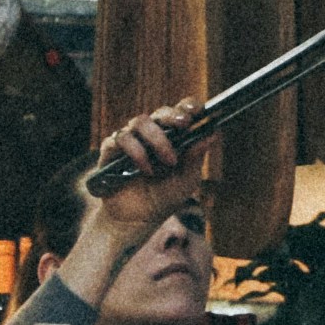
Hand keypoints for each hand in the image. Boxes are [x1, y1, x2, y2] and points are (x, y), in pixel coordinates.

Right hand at [57, 99, 210, 293]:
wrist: (137, 219)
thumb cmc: (164, 196)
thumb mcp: (186, 181)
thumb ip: (196, 158)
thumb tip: (212, 135)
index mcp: (172, 136)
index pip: (180, 112)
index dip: (189, 106)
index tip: (199, 110)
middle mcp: (151, 134)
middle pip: (160, 112)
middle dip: (173, 115)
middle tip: (184, 124)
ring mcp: (130, 140)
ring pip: (140, 121)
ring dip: (157, 139)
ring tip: (169, 162)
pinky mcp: (111, 151)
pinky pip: (120, 139)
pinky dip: (136, 151)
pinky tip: (145, 169)